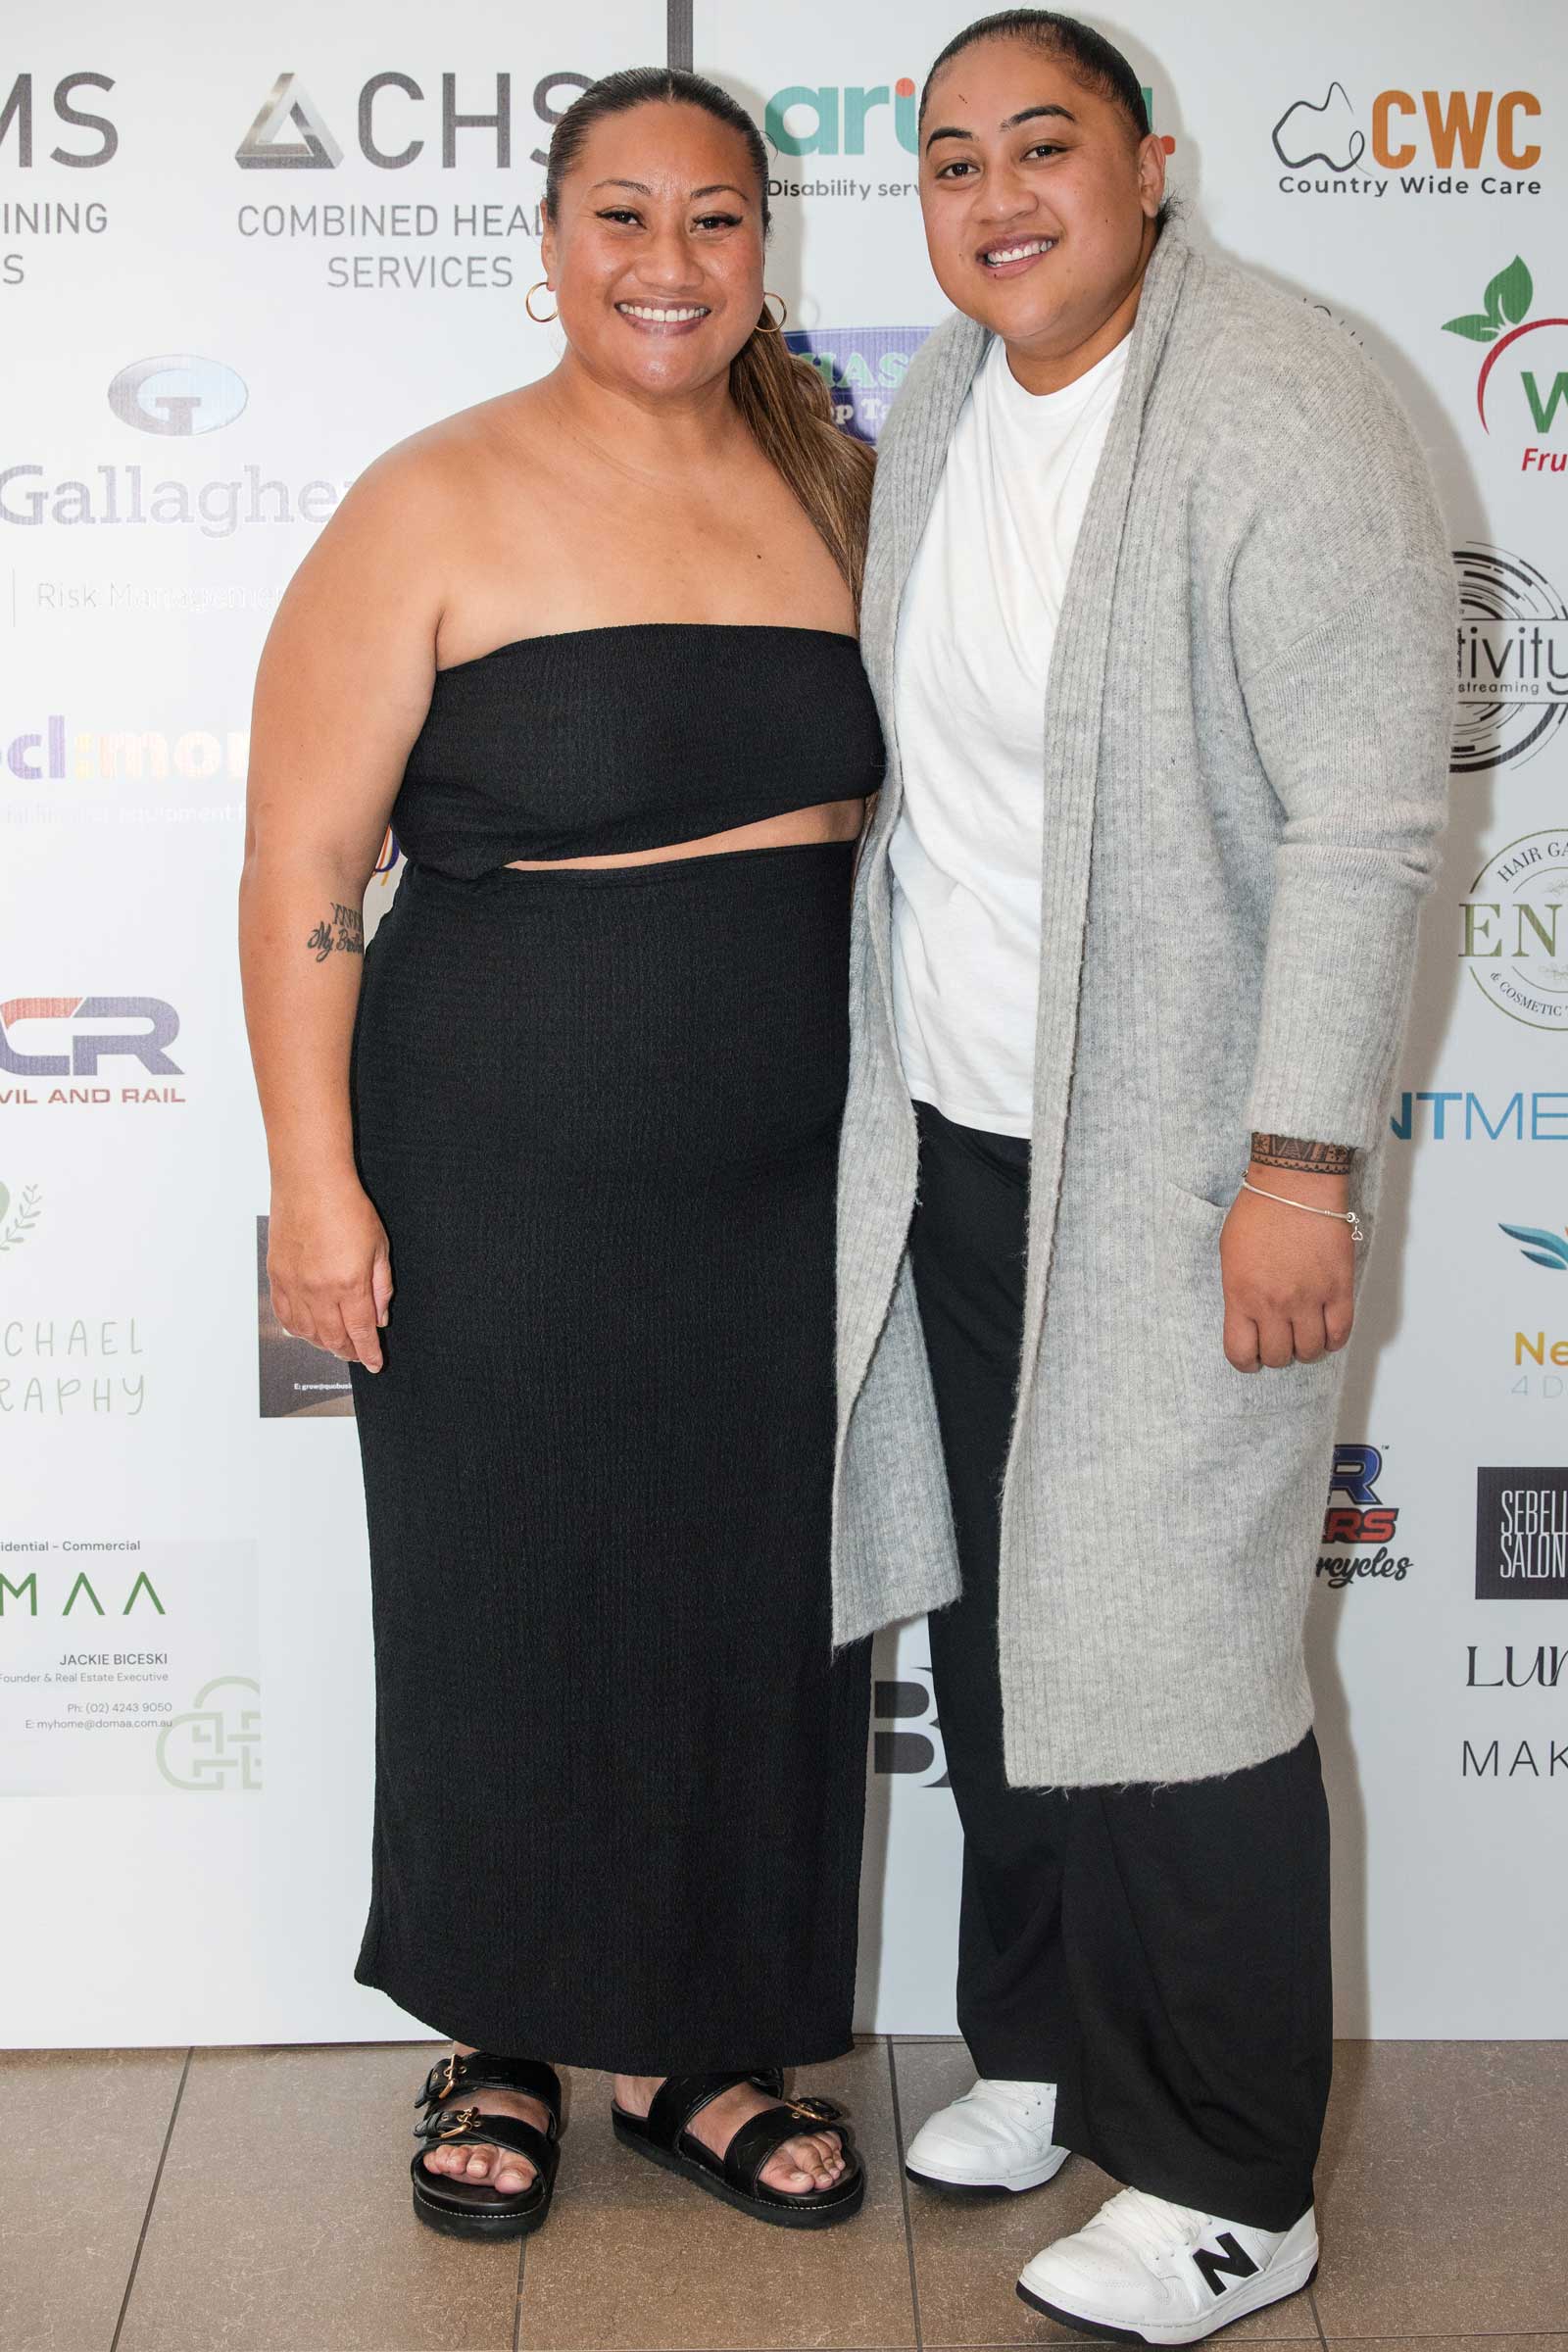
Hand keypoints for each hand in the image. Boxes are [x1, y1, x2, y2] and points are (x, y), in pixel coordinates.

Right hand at [267, 1172, 392, 1371]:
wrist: (309, 1182)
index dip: (369, 1353)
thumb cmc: (347, 1207)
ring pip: (308, 1333)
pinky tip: (309, 1330)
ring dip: (324, 1344)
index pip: (361, 1332)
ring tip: (336, 1343)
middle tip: (358, 1355)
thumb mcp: (379, 1246)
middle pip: (334, 1338)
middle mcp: (319, 1290)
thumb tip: (380, 1317)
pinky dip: (298, 1330)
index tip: (375, 1363)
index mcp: (350, 1284)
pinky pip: (285, 1316)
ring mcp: (295, 1285)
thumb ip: (381, 1287)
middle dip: (349, 1352)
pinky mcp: (277, 1277)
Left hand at [1219, 1169, 1354, 1373]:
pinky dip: (1334, 1340)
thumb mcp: (1229, 1254)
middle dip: (1277, 1355)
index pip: (1240, 1353)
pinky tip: (1327, 1332)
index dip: (1246, 1362)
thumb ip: (1237, 1290)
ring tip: (1303, 1335)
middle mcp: (1274, 1304)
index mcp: (1241, 1296)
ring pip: (1311, 1350)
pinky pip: (1340, 1332)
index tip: (1252, 1356)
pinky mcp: (1338, 1288)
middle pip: (1279, 1356)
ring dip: (1306, 1349)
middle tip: (1280, 1341)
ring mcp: (1308, 1298)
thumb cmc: (1258, 1211)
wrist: (1294, 1185)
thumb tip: (1248, 1316)